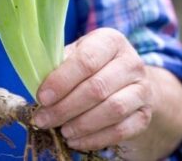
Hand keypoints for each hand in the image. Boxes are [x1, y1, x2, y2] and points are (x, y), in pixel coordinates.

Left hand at [33, 28, 152, 151]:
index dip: (62, 81)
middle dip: (65, 108)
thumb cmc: (92, 67)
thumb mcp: (76, 56)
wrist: (127, 82)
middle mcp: (132, 62)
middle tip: (43, 120)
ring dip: (81, 124)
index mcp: (111, 41)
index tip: (42, 98)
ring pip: (113, 110)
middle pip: (98, 88)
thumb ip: (58, 66)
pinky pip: (121, 130)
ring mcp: (142, 89)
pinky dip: (95, 139)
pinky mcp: (144, 114)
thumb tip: (37, 86)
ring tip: (61, 131)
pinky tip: (76, 140)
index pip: (87, 60)